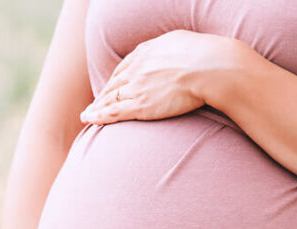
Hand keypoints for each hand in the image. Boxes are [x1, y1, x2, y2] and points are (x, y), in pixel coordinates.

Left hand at [80, 29, 240, 124]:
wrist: (209, 67)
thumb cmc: (204, 55)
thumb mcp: (180, 41)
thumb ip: (167, 49)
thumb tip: (169, 53)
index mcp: (147, 52)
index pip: (125, 68)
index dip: (115, 79)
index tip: (110, 87)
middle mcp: (137, 69)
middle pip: (114, 84)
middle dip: (102, 96)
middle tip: (93, 105)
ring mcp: (137, 88)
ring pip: (110, 99)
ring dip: (96, 108)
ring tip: (86, 116)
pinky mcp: (141, 106)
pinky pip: (114, 112)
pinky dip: (99, 116)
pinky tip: (89, 119)